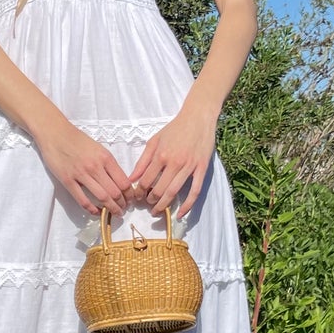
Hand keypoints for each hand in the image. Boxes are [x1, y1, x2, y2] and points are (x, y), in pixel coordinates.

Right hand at [36, 119, 135, 217]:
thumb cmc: (78, 140)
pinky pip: (83, 200)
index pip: (124, 182)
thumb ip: (108, 164)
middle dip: (122, 204)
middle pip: (115, 192)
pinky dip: (92, 209)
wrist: (55, 133)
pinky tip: (97, 212)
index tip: (131, 200)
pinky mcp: (68, 181)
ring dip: (111, 209)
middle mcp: (96, 167)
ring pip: (102, 197)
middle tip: (124, 209)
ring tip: (115, 213)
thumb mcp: (99, 148)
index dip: (130, 194)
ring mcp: (81, 175)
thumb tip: (119, 181)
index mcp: (106, 158)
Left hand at [128, 102, 215, 217]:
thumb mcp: (154, 141)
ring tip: (157, 211)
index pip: (146, 180)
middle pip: (159, 189)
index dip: (139, 191)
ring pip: (174, 192)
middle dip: (151, 201)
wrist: (198, 118)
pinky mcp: (202, 169)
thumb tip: (131, 178)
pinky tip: (180, 214)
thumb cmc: (174, 128)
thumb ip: (143, 160)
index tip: (137, 197)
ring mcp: (189, 167)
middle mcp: (174, 162)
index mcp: (161, 155)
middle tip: (147, 205)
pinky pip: (195, 191)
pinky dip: (187, 206)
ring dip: (164, 205)